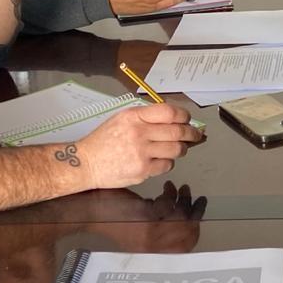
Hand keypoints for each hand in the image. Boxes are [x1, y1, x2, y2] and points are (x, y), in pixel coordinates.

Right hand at [76, 103, 202, 188]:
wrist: (86, 163)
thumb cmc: (104, 140)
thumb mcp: (122, 118)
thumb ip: (146, 116)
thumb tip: (175, 118)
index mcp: (134, 116)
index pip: (169, 112)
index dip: (184, 116)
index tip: (187, 119)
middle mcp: (139, 133)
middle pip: (178, 132)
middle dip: (192, 133)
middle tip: (196, 135)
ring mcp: (141, 153)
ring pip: (176, 149)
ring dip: (181, 149)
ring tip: (177, 148)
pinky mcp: (142, 170)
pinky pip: (167, 165)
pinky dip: (168, 162)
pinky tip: (160, 159)